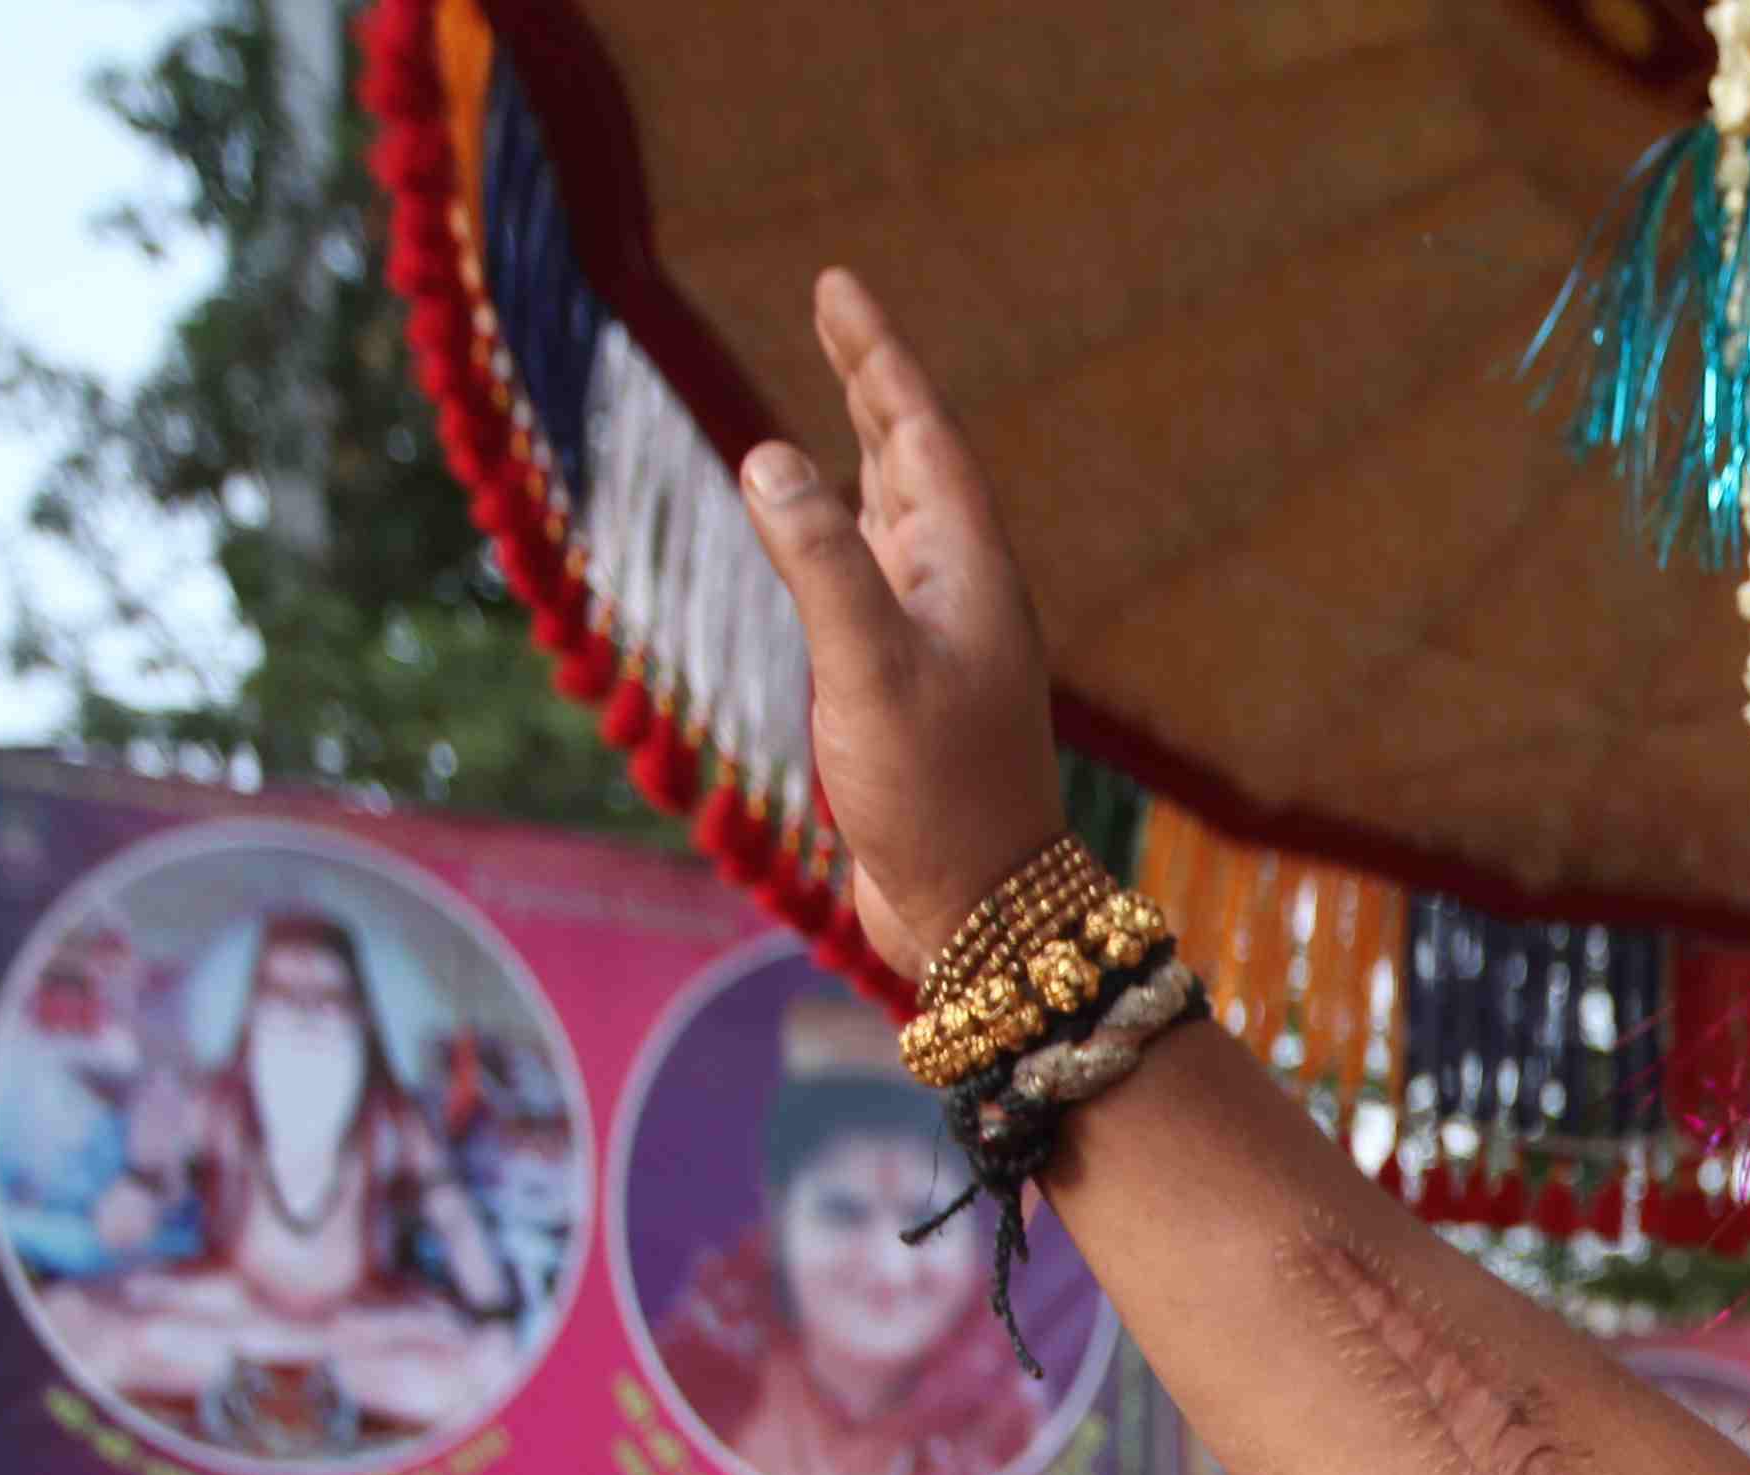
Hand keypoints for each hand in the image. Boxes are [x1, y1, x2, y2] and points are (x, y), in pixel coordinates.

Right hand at [739, 269, 1070, 979]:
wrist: (982, 913)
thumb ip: (820, 562)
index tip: (837, 286)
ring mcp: (940, 643)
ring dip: (868, 455)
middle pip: (915, 462)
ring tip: (843, 399)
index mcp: (966, 572)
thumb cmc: (937, 795)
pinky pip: (880, 581)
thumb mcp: (867, 668)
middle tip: (836, 312)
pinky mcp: (913, 692)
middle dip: (873, 385)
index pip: (918, 433)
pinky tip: (835, 540)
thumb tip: (767, 456)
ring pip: (901, 520)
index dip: (876, 356)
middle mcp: (961, 595)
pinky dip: (850, 535)